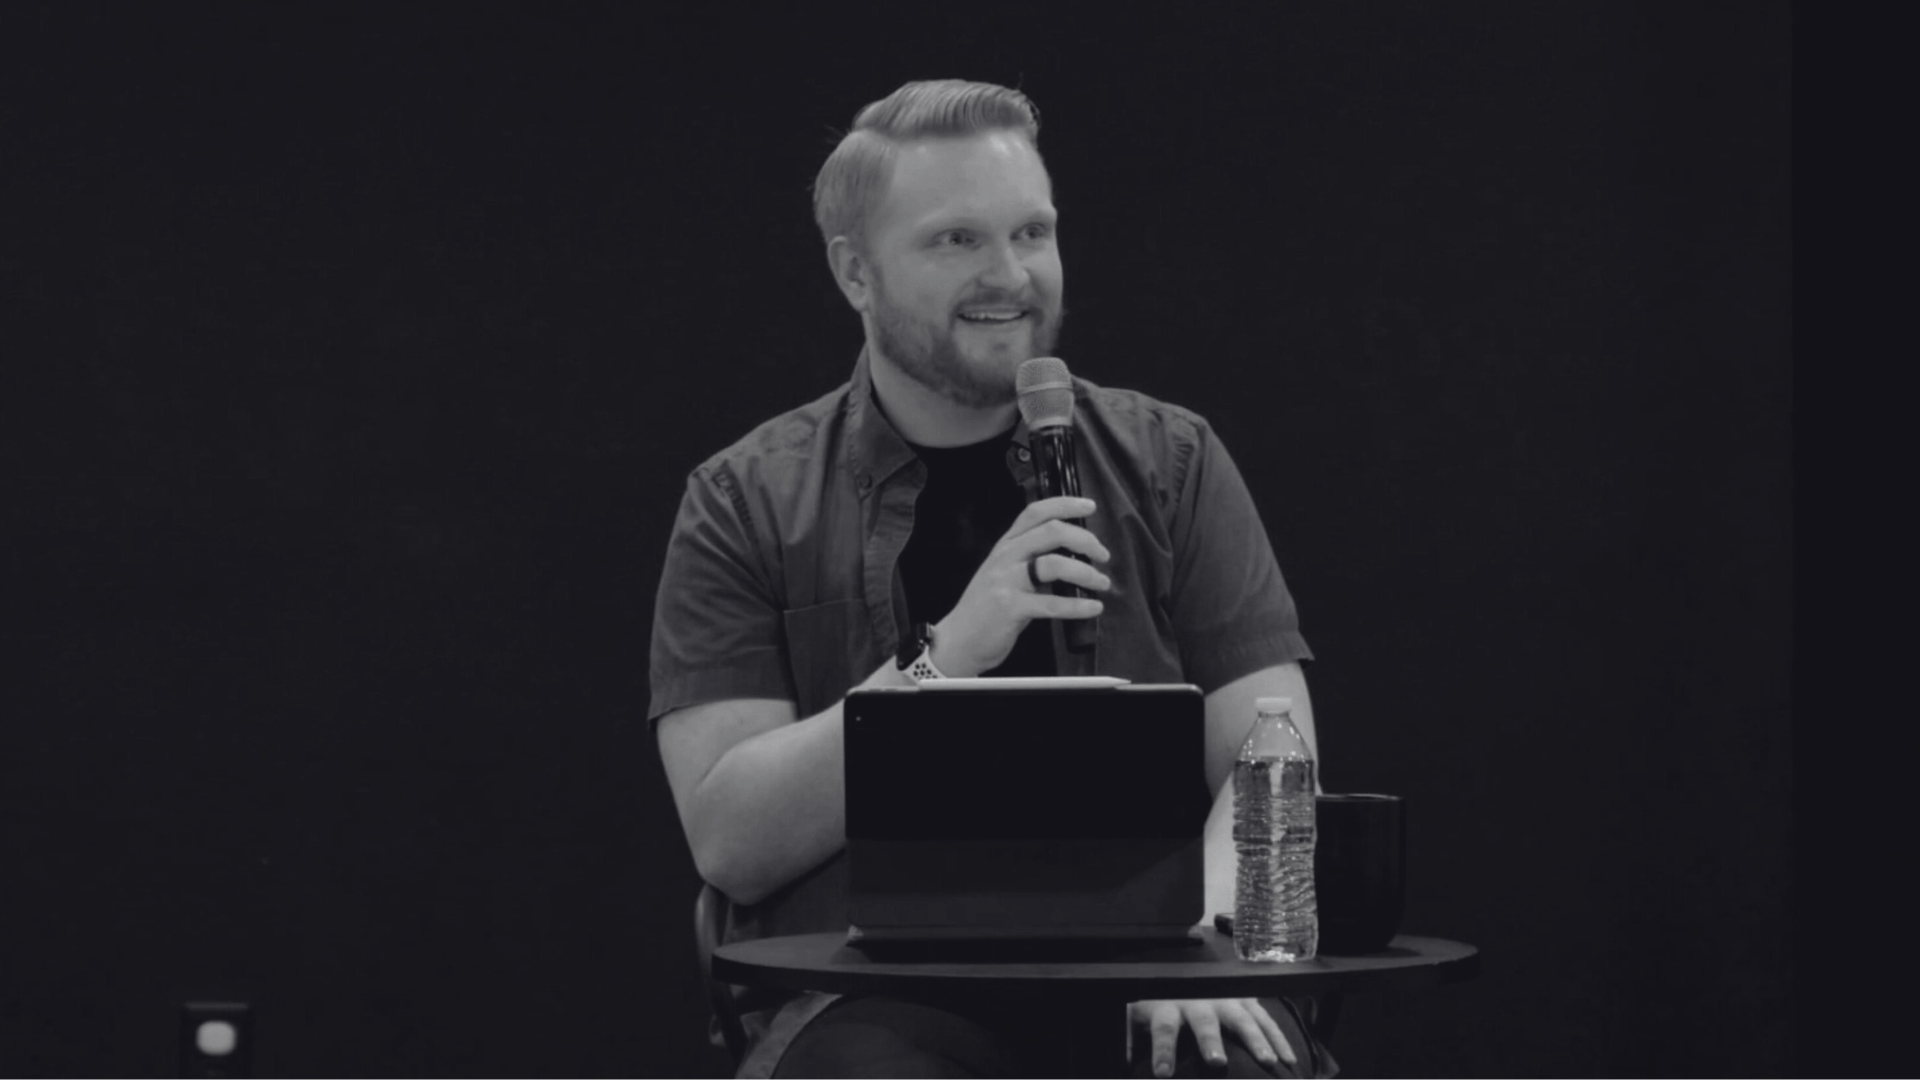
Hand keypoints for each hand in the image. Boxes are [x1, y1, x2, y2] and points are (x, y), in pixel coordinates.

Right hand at [931, 495, 1110, 676]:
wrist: (958, 639)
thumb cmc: (987, 606)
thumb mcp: (1005, 573)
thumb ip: (1031, 559)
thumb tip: (1073, 553)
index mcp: (1006, 544)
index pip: (1036, 512)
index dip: (1065, 504)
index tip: (1089, 506)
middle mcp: (1006, 556)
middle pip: (1051, 532)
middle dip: (1085, 540)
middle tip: (1103, 555)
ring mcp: (1006, 581)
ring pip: (1054, 564)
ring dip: (1086, 572)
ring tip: (1102, 583)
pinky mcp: (1010, 607)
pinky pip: (1052, 603)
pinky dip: (1078, 606)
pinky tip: (1093, 608)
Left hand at [1128, 998, 1295, 1076]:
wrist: (1185, 975)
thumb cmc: (1159, 1005)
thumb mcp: (1136, 1017)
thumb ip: (1127, 1037)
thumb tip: (1120, 1061)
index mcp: (1168, 1007)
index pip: (1164, 1029)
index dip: (1162, 1050)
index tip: (1161, 1073)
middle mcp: (1198, 1002)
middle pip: (1205, 1021)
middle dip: (1210, 1041)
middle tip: (1216, 1062)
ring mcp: (1226, 1000)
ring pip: (1243, 1020)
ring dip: (1256, 1041)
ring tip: (1269, 1062)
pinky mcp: (1246, 1001)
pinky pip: (1265, 1020)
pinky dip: (1278, 1039)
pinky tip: (1289, 1060)